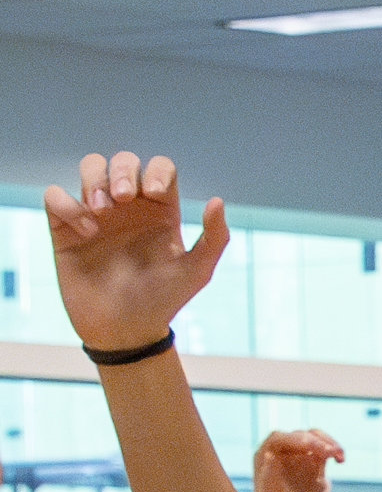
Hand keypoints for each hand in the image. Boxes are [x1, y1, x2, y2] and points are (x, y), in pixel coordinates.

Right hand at [44, 152, 231, 348]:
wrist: (126, 329)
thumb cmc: (163, 301)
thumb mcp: (197, 272)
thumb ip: (214, 237)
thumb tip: (216, 200)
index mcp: (160, 211)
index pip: (159, 169)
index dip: (156, 170)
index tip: (155, 193)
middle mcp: (129, 208)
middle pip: (123, 161)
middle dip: (123, 170)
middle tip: (124, 198)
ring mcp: (96, 214)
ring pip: (90, 167)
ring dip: (94, 179)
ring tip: (102, 210)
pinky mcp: (65, 227)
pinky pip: (55, 195)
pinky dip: (67, 205)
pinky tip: (85, 232)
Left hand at [252, 427, 344, 491]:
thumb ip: (268, 473)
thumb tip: (269, 454)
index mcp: (266, 453)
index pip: (279, 438)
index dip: (294, 439)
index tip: (308, 444)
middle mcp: (282, 448)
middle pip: (300, 436)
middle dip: (316, 443)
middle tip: (331, 453)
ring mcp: (299, 451)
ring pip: (314, 437)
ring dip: (329, 443)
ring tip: (340, 456)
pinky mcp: (313, 456)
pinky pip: (325, 448)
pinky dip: (334, 451)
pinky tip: (340, 460)